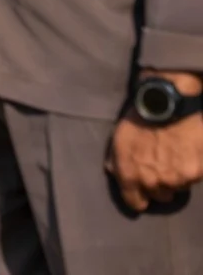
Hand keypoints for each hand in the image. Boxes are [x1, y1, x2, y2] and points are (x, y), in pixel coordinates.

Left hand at [107, 73, 202, 211]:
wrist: (167, 105)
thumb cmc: (139, 119)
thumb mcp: (119, 138)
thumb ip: (117, 160)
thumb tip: (114, 173)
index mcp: (130, 175)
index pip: (135, 202)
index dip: (139, 198)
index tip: (142, 194)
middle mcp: (153, 182)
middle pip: (160, 196)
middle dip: (160, 185)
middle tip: (162, 166)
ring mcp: (176, 179)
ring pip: (179, 187)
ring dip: (177, 177)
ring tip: (175, 156)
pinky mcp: (196, 173)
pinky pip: (193, 178)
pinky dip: (192, 169)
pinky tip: (187, 153)